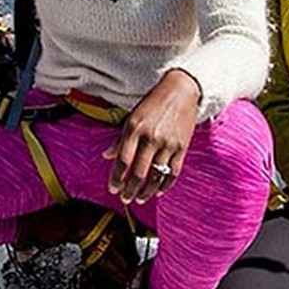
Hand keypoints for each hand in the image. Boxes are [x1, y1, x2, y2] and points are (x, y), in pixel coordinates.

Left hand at [109, 68, 199, 203]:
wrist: (181, 90)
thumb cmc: (153, 103)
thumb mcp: (132, 117)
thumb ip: (120, 139)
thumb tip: (106, 156)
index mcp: (135, 129)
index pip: (122, 160)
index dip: (116, 178)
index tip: (113, 189)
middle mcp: (151, 137)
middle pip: (139, 172)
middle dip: (130, 190)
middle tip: (124, 199)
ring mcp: (168, 144)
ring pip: (156, 176)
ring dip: (146, 192)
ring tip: (140, 199)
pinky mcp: (182, 147)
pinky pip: (173, 173)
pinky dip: (165, 185)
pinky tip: (158, 191)